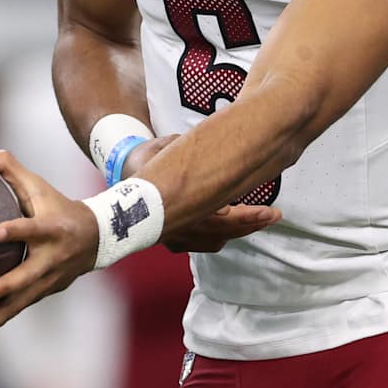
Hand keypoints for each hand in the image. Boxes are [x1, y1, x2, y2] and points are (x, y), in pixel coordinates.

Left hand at [0, 149, 99, 338]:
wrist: (98, 238)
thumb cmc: (58, 207)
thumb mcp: (38, 185)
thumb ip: (8, 167)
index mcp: (51, 229)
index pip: (33, 229)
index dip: (16, 231)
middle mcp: (51, 259)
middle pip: (27, 278)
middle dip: (5, 287)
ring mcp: (47, 282)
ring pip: (18, 305)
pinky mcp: (41, 294)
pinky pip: (14, 311)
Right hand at [121, 134, 281, 252]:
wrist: (114, 190)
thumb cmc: (140, 166)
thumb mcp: (159, 148)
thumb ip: (183, 147)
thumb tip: (202, 144)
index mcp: (174, 208)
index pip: (219, 219)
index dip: (247, 217)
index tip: (269, 212)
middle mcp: (175, 229)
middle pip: (222, 233)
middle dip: (250, 224)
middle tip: (273, 215)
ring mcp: (173, 238)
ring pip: (216, 240)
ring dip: (239, 230)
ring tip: (261, 218)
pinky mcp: (174, 240)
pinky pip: (206, 243)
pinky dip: (223, 234)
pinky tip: (236, 225)